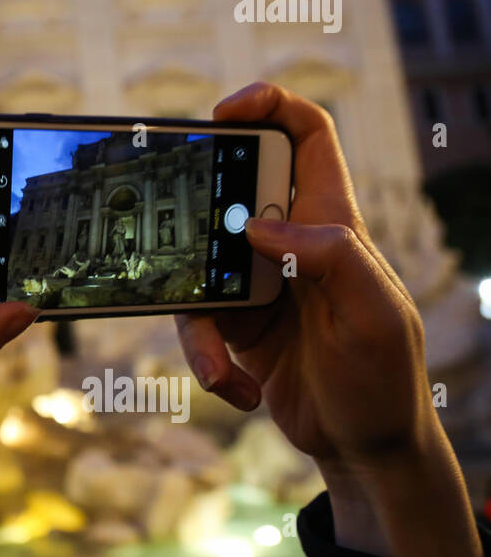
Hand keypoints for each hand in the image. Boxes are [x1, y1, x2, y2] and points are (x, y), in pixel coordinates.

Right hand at [175, 82, 482, 556]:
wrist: (365, 449)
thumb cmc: (384, 377)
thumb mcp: (374, 314)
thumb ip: (330, 256)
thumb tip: (258, 225)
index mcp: (333, 223)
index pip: (307, 137)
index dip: (269, 107)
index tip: (225, 113)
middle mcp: (290, 243)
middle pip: (229, 191)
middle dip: (195, 210)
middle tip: (173, 232)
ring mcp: (257, 281)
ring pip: (196, 264)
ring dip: (197, 320)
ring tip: (222, 368)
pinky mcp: (234, 323)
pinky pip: (195, 321)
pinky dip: (205, 359)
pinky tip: (237, 389)